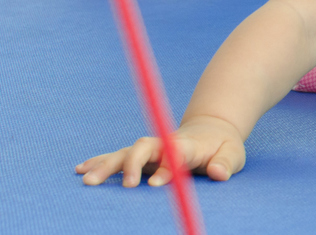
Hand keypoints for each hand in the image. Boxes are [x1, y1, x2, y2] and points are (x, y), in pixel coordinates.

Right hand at [76, 116, 245, 187]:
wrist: (211, 130)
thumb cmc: (222, 146)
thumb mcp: (233, 153)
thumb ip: (226, 163)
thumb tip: (219, 173)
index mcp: (187, 145)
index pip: (174, 153)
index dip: (165, 167)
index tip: (154, 184)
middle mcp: (164, 144)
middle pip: (143, 148)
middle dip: (132, 164)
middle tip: (125, 185)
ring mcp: (150, 149)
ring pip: (125, 152)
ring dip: (107, 164)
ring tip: (88, 180)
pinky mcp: (141, 154)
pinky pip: (118, 156)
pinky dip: (100, 161)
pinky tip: (82, 169)